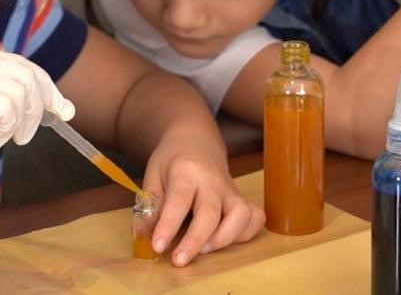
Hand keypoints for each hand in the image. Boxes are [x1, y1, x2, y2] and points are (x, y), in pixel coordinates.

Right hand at [0, 49, 73, 241]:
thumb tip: (17, 105)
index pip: (16, 63)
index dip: (43, 84)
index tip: (60, 106)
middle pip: (27, 72)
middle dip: (45, 100)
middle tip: (49, 123)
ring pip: (24, 91)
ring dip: (23, 121)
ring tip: (7, 140)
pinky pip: (9, 109)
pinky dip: (6, 130)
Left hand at [143, 135, 264, 266]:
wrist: (196, 140)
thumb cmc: (172, 161)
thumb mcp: (153, 175)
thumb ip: (150, 206)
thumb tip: (145, 236)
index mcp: (186, 171)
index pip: (179, 200)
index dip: (168, 226)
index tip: (157, 246)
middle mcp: (212, 181)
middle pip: (211, 213)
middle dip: (195, 241)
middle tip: (179, 260)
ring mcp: (231, 190)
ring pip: (241, 215)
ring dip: (225, 238)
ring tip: (204, 249)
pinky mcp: (242, 198)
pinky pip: (254, 218)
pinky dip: (245, 234)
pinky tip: (226, 240)